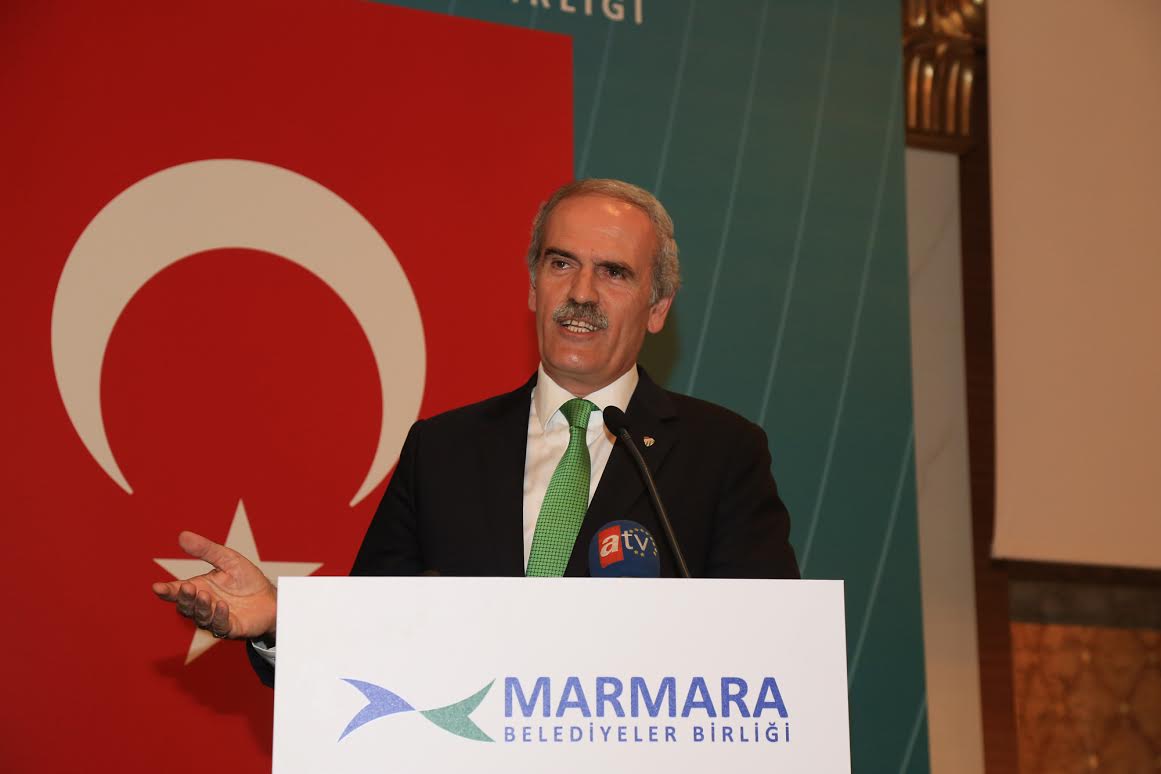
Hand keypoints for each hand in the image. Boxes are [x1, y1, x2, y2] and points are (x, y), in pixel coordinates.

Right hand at [152, 531, 276, 640]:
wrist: (271, 597)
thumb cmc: (246, 579)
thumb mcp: (227, 559)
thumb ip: (206, 550)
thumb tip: (182, 535)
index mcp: (199, 588)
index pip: (177, 591)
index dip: (166, 591)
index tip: (157, 587)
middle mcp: (204, 606)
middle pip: (186, 606)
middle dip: (185, 598)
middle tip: (187, 587)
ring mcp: (216, 618)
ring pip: (201, 617)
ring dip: (202, 607)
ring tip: (205, 595)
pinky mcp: (231, 628)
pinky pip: (221, 626)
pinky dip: (220, 616)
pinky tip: (222, 606)